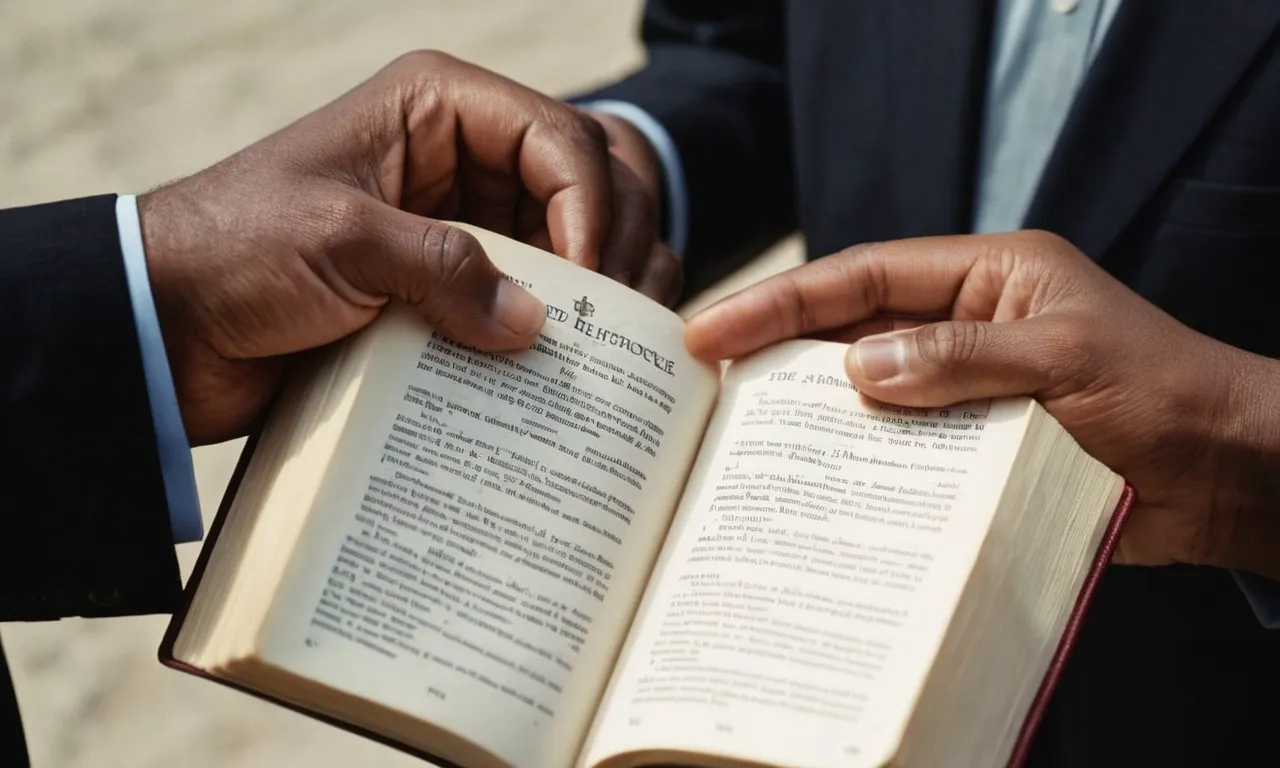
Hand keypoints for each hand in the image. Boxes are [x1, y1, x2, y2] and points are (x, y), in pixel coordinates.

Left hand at [140, 51, 674, 443]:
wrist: (168, 328)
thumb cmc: (237, 251)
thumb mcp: (342, 241)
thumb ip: (445, 270)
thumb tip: (539, 327)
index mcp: (439, 106)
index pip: (560, 141)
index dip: (590, 209)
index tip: (589, 284)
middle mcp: (465, 157)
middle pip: (587, 185)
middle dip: (615, 247)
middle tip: (622, 323)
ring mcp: (466, 224)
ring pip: (574, 243)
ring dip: (601, 291)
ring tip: (610, 349)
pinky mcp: (455, 287)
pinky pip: (532, 298)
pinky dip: (561, 330)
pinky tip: (574, 368)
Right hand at [685, 230, 1279, 578]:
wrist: (1227, 473)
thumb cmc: (1165, 392)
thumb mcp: (1065, 358)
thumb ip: (961, 358)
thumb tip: (859, 370)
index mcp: (986, 276)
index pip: (863, 276)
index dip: (782, 300)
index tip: (713, 328)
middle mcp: (963, 328)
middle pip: (849, 333)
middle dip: (775, 355)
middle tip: (701, 386)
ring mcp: (963, 391)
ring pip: (866, 399)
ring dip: (811, 421)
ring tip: (737, 445)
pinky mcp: (971, 449)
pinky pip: (899, 454)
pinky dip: (858, 471)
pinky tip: (815, 492)